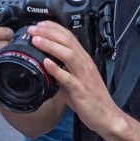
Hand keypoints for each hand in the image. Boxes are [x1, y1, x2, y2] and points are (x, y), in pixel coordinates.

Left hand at [26, 20, 122, 135]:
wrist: (107, 116)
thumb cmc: (91, 98)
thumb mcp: (75, 79)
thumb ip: (62, 70)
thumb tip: (46, 64)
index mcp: (84, 60)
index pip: (70, 37)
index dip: (54, 29)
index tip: (40, 24)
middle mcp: (85, 65)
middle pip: (68, 42)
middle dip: (49, 33)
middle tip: (33, 29)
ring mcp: (84, 77)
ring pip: (68, 55)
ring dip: (51, 46)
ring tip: (36, 40)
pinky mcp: (81, 90)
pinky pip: (68, 78)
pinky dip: (57, 69)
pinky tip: (46, 63)